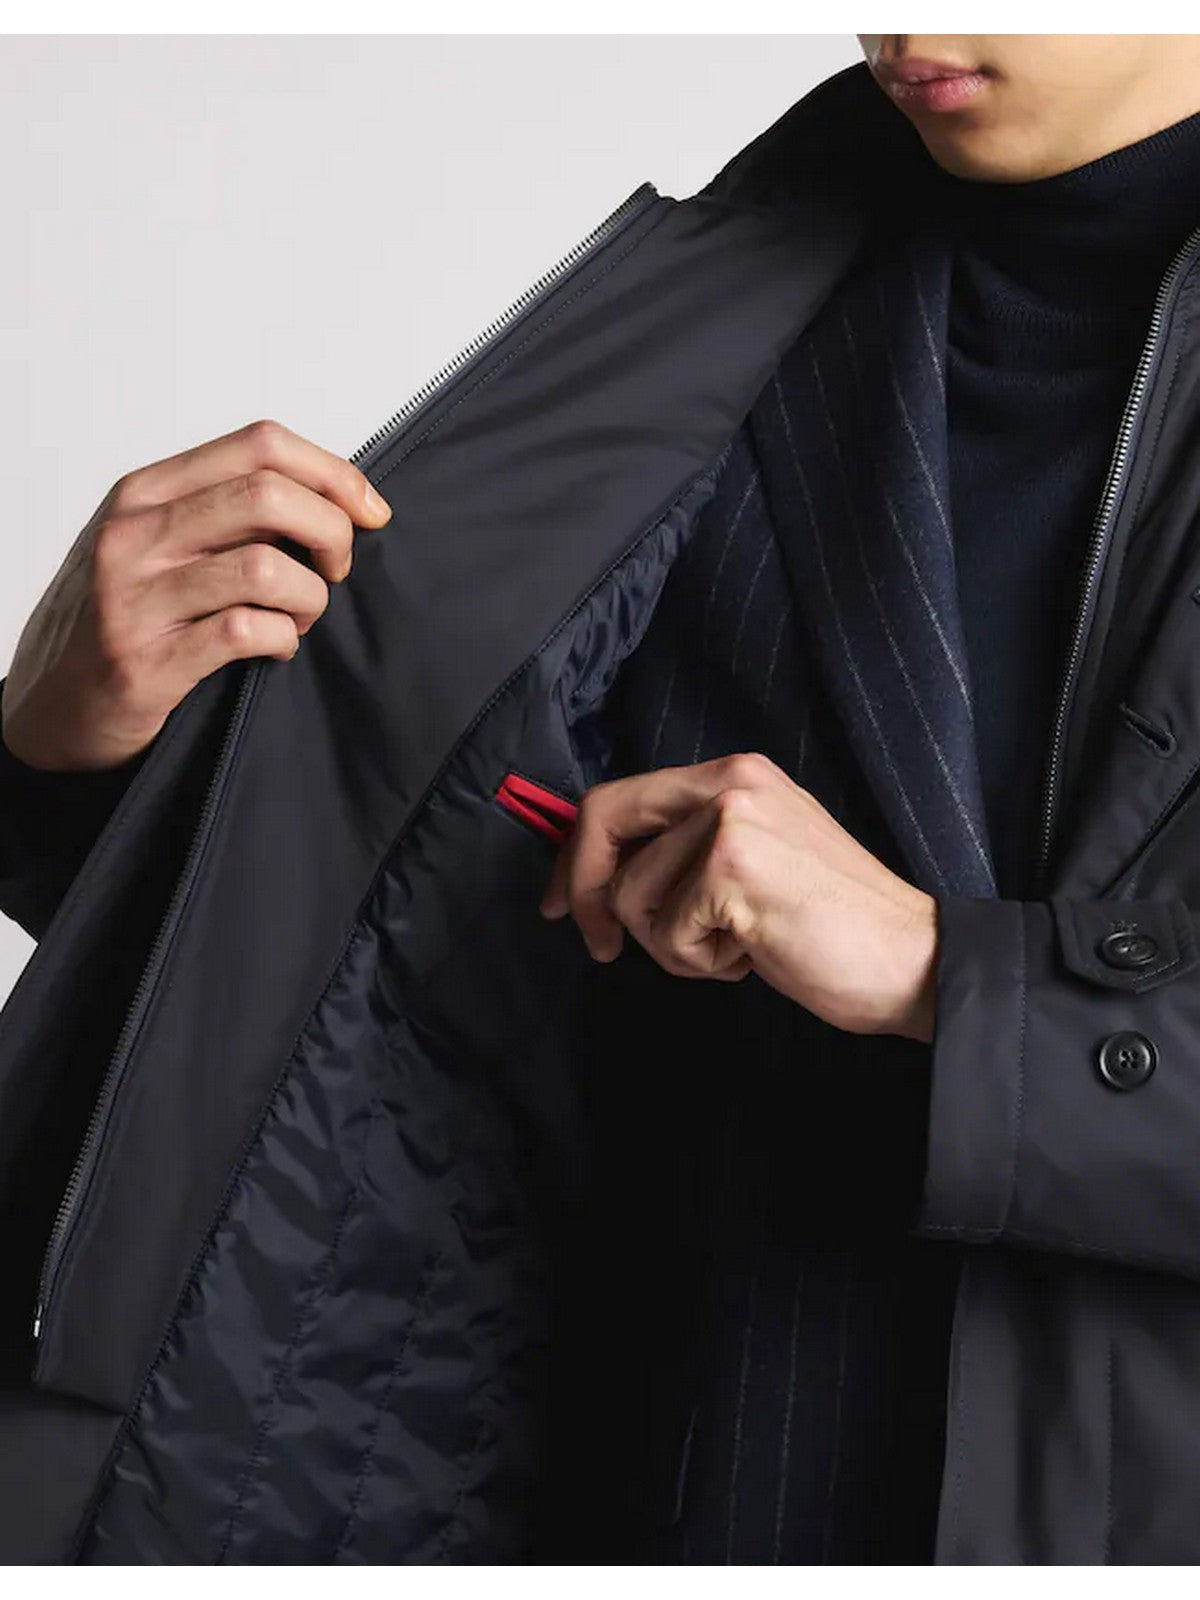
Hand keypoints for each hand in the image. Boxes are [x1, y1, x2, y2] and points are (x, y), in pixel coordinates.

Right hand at [1, 418, 392, 771]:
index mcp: (145, 492)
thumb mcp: (159, 546)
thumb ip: (226, 515)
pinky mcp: (147, 661)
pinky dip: (282, 639)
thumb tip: (334, 501)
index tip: (369, 512)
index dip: (333, 473)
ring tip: (300, 618)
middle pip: (268, 494)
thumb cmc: (122, 623)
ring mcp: (134, 597)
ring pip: (266, 567)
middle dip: (331, 533)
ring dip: (309, 598)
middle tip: (336, 571)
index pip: (259, 445)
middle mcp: (134, 534)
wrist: (54, 708)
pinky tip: (276, 647)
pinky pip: (246, 631)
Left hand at [539, 752, 939, 1042]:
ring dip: (672, 945)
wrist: (911, 959)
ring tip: (735, 950)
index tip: (563, 902)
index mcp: (734, 775)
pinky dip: (701, 963)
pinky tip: (753, 956)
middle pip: (604, 819)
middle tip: (601, 947)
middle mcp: (730, 783)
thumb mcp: (753, 862)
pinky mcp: (733, 871)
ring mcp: (732, 822)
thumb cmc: (831, 926)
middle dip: (585, 891)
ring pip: (632, 895)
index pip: (620, 797)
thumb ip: (686, 850)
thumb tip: (597, 874)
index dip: (576, 853)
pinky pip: (668, 933)